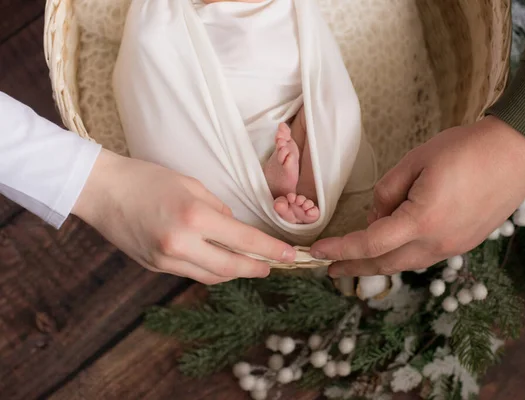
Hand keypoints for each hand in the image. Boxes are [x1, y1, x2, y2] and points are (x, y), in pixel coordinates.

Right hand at [73, 149, 295, 283]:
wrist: (102, 191)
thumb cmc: (147, 178)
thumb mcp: (191, 185)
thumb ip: (218, 210)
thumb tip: (235, 229)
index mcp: (194, 218)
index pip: (243, 240)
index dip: (270, 250)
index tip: (289, 255)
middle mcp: (181, 245)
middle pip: (230, 268)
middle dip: (256, 268)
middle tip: (271, 265)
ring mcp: (166, 260)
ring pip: (211, 276)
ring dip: (234, 272)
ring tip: (249, 264)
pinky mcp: (155, 267)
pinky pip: (191, 273)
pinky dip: (210, 270)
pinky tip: (219, 261)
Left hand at [311, 116, 524, 275]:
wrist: (517, 151)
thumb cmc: (466, 149)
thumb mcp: (415, 161)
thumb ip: (387, 191)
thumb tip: (376, 216)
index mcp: (422, 221)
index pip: (370, 244)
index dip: (340, 250)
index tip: (317, 252)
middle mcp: (438, 243)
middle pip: (386, 264)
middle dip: (354, 267)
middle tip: (330, 268)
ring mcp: (454, 246)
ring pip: (405, 263)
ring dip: (377, 263)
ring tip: (355, 260)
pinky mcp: (465, 242)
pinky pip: (424, 256)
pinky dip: (400, 255)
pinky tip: (391, 247)